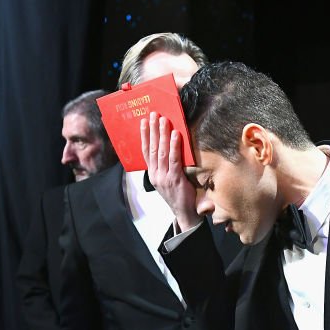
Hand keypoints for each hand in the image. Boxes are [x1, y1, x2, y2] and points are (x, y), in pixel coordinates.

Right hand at [141, 113, 201, 229]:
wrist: (185, 215)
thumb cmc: (178, 197)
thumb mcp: (167, 181)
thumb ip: (167, 167)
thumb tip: (169, 150)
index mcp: (152, 175)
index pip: (145, 152)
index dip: (144, 136)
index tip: (143, 122)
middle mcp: (156, 175)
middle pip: (152, 148)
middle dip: (152, 130)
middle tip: (153, 114)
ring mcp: (164, 177)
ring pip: (161, 151)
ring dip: (162, 134)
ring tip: (163, 119)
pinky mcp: (175, 179)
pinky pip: (174, 159)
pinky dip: (174, 146)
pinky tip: (175, 134)